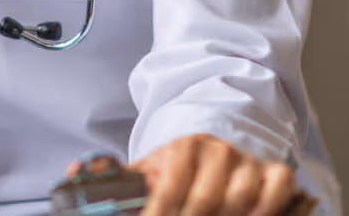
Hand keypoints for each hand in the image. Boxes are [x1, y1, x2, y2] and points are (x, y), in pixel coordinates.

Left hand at [67, 136, 296, 215]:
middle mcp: (215, 150)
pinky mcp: (272, 169)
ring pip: (242, 196)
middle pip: (205, 200)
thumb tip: (71, 172)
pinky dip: (270, 204)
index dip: (159, 212)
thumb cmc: (178, 165)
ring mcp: (245, 160)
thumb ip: (117, 175)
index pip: (169, 189)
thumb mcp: (149, 166)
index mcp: (181, 148)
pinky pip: (277, 185)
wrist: (217, 141)